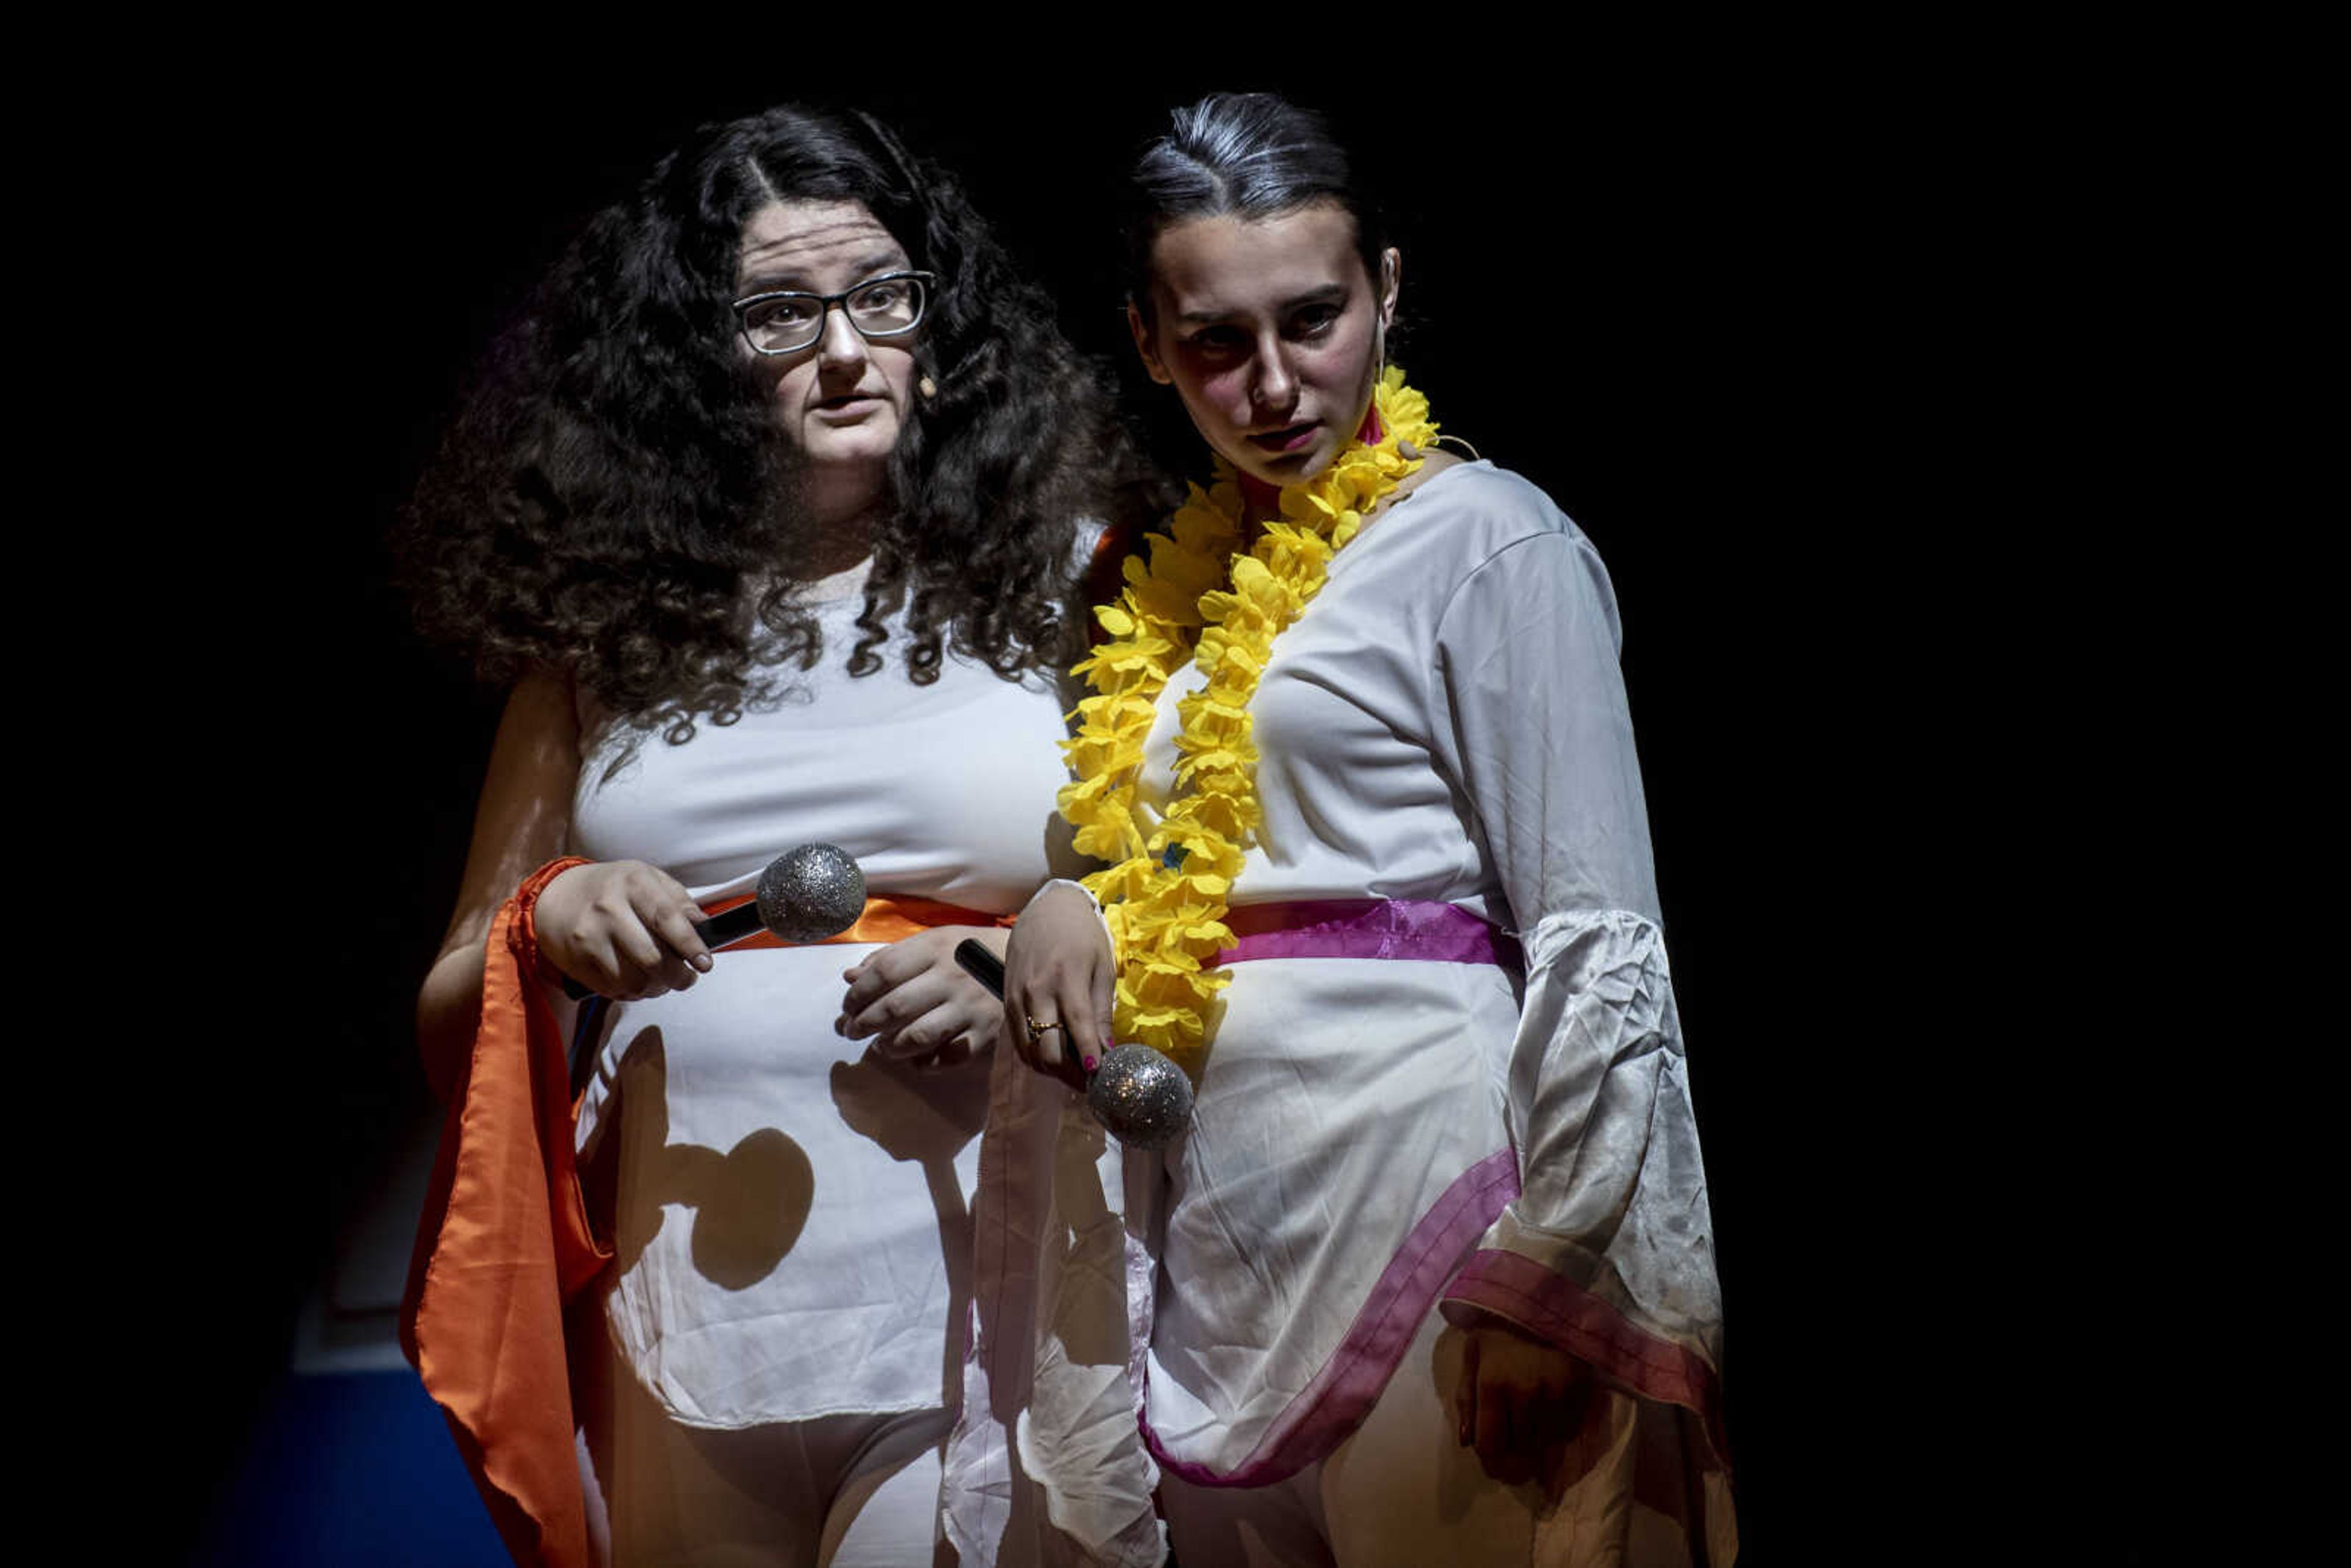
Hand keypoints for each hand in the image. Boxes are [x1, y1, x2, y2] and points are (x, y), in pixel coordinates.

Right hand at [533, 860, 712, 999]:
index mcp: (633, 883)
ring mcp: (589, 937)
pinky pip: (613, 990)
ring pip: (633, 981)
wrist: (558, 896)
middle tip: (686, 978)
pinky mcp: (576, 962)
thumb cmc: (613, 888)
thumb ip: (679, 901)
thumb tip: (704, 927)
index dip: (690, 945)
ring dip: (655, 988)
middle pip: (652, 958)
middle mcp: (608, 909)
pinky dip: (632, 992)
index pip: (667, 918)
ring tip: (660, 979)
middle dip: (677, 976)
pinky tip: (635, 979)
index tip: (705, 963)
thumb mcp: (649, 878)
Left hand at [838, 926, 1007, 1069]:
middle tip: (850, 1032)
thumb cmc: (967, 950)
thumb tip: (849, 976)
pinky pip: (948, 1058)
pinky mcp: (985, 1034)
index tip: (847, 1007)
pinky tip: (914, 1059)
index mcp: (934, 950)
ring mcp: (969, 1008)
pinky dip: (925, 1063)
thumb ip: (890, 957)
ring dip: (890, 1047)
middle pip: (895, 1007)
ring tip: (881, 1047)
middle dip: (863, 1024)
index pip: (883, 973)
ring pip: (918, 1037)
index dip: (857, 994)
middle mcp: (950, 978)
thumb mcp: (932, 941)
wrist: (1023, 961)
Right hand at [1002, 882, 1112, 1089]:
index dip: (1088, 1056)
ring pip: (1029, 1051)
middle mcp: (1036, 991)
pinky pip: (1018, 1042)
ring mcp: (1017, 998)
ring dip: (1052, 1070)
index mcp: (1066, 977)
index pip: (1077, 1027)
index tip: (1099, 1077)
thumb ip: (1101, 1011)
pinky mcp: (1006, 1002)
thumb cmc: (1082, 935)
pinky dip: (1035, 1057)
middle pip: (1048, 1049)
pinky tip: (1053, 1058)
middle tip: (1089, 1080)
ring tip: (1073, 1072)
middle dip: (1070, 1073)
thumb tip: (1106, 1051)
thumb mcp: (1102, 967)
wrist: (1046, 909)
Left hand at [1453, 1318, 1592, 1485]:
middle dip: (1512, 1444)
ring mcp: (1554, 1395)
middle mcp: (1524, 1395)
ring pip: (1544, 1441)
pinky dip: (1558, 1426)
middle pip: (1518, 1447)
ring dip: (1536, 1436)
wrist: (1543, 1299)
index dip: (1490, 1457)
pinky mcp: (1578, 1392)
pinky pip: (1567, 1429)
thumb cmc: (1501, 1327)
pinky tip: (1551, 1407)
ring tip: (1531, 1415)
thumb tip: (1465, 1440)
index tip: (1493, 1454)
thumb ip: (1466, 1397)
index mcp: (1492, 1384)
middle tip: (1513, 1430)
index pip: (1490, 1445)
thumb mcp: (1473, 1354)